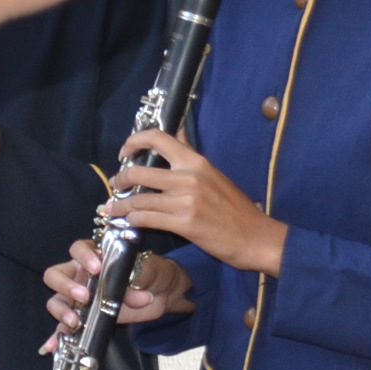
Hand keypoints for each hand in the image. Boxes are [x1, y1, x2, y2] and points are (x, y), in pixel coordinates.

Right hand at [44, 236, 193, 342]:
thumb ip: (139, 278)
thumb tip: (134, 297)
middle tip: (84, 296)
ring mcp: (79, 298)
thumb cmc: (152, 273)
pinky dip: (57, 336)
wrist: (162, 293)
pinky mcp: (84, 317)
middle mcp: (81, 275)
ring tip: (75, 321)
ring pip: (56, 301)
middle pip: (56, 275)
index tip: (96, 268)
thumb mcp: (149, 270)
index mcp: (96, 257)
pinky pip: (64, 327)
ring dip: (61, 311)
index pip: (78, 250)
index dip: (83, 256)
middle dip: (66, 286)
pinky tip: (52, 346)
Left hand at [102, 129, 287, 274]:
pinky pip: (146, 219)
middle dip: (120, 180)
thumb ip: (191, 155)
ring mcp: (186, 201)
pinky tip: (131, 222)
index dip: (134, 141)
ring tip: (114, 209)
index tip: (125, 152)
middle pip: (139, 172)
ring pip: (139, 200)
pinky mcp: (184, 224)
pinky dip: (133, 220)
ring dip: (121, 205)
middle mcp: (189, 177)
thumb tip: (177, 132)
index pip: (158, 138)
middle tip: (116, 186)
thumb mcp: (214, 175)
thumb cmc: (236, 208)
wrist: (256, 237)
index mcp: (197, 162)